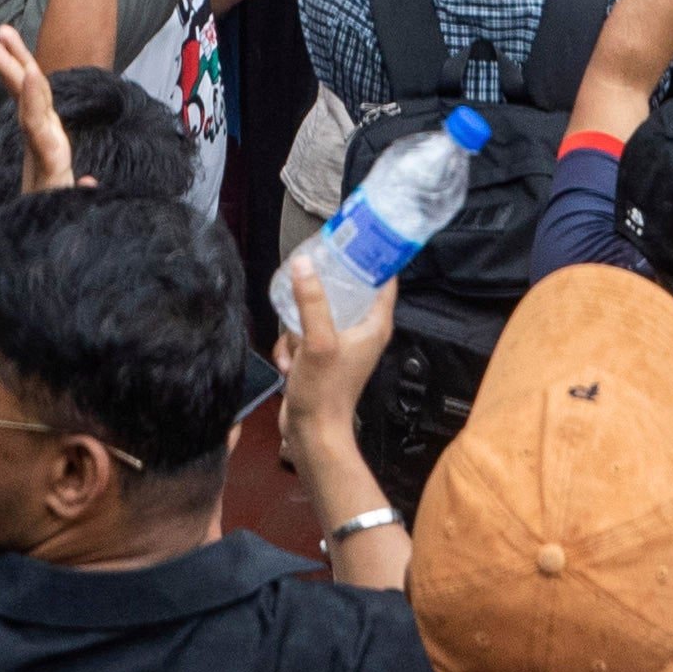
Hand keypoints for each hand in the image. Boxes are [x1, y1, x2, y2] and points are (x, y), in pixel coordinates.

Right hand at [277, 224, 397, 433]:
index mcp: (374, 325)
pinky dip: (291, 348)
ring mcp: (341, 345)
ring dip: (297, 327)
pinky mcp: (322, 358)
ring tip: (295, 349)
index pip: (383, 278)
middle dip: (319, 292)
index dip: (372, 255)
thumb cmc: (325, 393)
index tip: (353, 236)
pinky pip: (302, 336)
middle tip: (304, 285)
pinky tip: (289, 365)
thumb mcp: (317, 341)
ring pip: (316, 314)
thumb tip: (304, 264)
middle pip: (344, 291)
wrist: (311, 435)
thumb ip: (311, 301)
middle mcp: (362, 332)